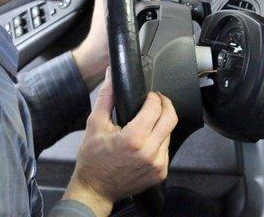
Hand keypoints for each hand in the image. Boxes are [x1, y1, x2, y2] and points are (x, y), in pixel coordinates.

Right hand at [63, 69, 177, 216]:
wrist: (95, 189)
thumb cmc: (93, 158)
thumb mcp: (95, 124)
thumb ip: (106, 97)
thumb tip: (111, 74)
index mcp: (134, 138)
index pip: (156, 107)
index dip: (153, 97)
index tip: (148, 95)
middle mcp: (150, 152)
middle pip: (171, 118)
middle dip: (165, 104)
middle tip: (156, 100)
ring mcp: (158, 164)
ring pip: (170, 133)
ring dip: (162, 123)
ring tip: (148, 121)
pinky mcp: (161, 172)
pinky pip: (166, 148)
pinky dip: (160, 140)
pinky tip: (147, 139)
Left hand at [72, 0, 157, 90]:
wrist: (98, 58)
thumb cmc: (103, 37)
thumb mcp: (119, 13)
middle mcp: (113, 0)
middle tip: (154, 5)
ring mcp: (119, 11)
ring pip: (138, 2)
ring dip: (147, 5)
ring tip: (154, 12)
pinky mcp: (124, 21)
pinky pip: (137, 12)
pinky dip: (144, 13)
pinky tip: (149, 18)